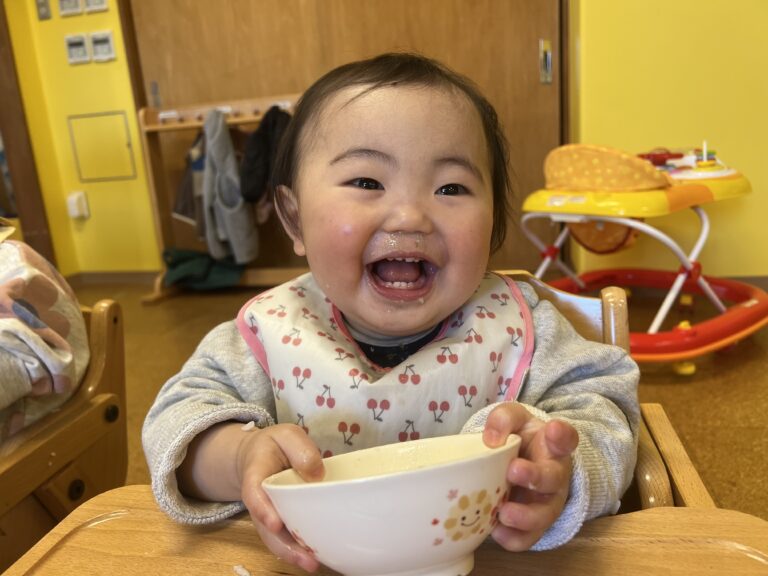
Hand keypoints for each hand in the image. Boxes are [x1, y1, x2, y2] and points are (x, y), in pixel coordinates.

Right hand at [238, 423, 324, 571]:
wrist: (259, 456)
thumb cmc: (275, 445)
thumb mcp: (286, 435)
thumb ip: (300, 448)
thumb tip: (317, 474)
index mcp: (255, 475)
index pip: (254, 494)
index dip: (263, 510)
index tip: (275, 524)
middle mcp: (259, 501)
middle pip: (265, 527)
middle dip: (284, 545)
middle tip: (306, 558)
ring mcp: (268, 515)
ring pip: (276, 539)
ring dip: (293, 553)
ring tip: (313, 564)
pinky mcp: (281, 522)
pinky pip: (286, 538)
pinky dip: (298, 550)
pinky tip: (316, 557)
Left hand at [483, 403, 577, 550]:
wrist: (519, 464)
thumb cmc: (520, 439)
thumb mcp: (513, 420)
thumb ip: (504, 419)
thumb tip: (491, 439)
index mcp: (553, 447)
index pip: (566, 438)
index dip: (562, 435)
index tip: (554, 429)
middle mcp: (554, 475)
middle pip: (552, 479)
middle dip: (535, 476)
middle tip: (513, 470)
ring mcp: (546, 503)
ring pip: (544, 515)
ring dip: (525, 516)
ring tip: (504, 512)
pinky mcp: (533, 525)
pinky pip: (527, 538)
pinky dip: (513, 538)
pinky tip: (496, 532)